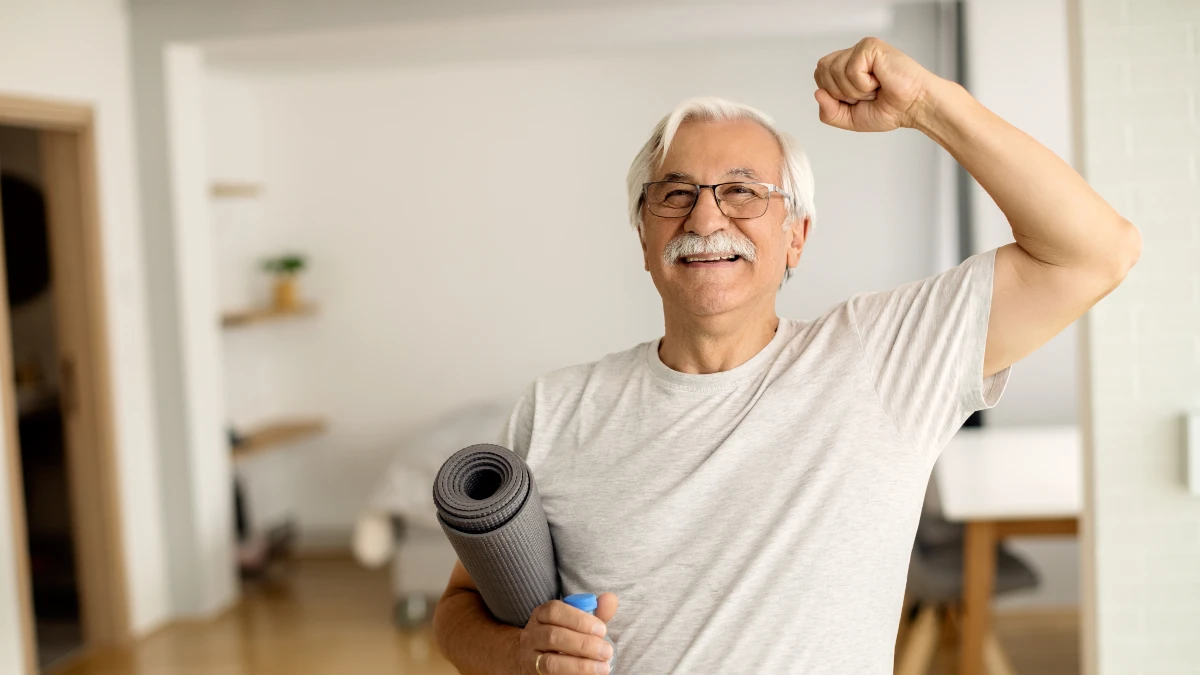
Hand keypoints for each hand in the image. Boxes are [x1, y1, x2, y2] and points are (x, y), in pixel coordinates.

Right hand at [516, 593, 617, 673]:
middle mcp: (532, 634)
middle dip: (584, 644)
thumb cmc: (563, 636)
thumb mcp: (577, 622)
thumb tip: (610, 599)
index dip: (579, 619)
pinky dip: (572, 674)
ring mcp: (530, 657)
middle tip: (606, 651)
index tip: (602, 629)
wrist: (534, 657)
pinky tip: (589, 674)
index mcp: (542, 614)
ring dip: (580, 665)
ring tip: (602, 667)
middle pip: (554, 636)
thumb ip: (595, 612)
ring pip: (550, 662)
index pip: (555, 611)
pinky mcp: (534, 674)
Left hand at [812, 37, 943, 131]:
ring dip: (855, 89)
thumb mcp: (849, 119)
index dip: (833, 94)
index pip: (820, 76)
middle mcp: (851, 55)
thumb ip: (829, 112)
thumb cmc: (890, 110)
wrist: (914, 107)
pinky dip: (864, 84)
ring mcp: (860, 49)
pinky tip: (880, 81)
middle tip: (866, 94)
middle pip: (822, 70)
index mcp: (845, 68)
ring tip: (875, 87)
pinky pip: (851, 69)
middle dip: (841, 92)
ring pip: (835, 70)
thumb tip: (818, 93)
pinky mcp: (870, 47)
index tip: (857, 100)